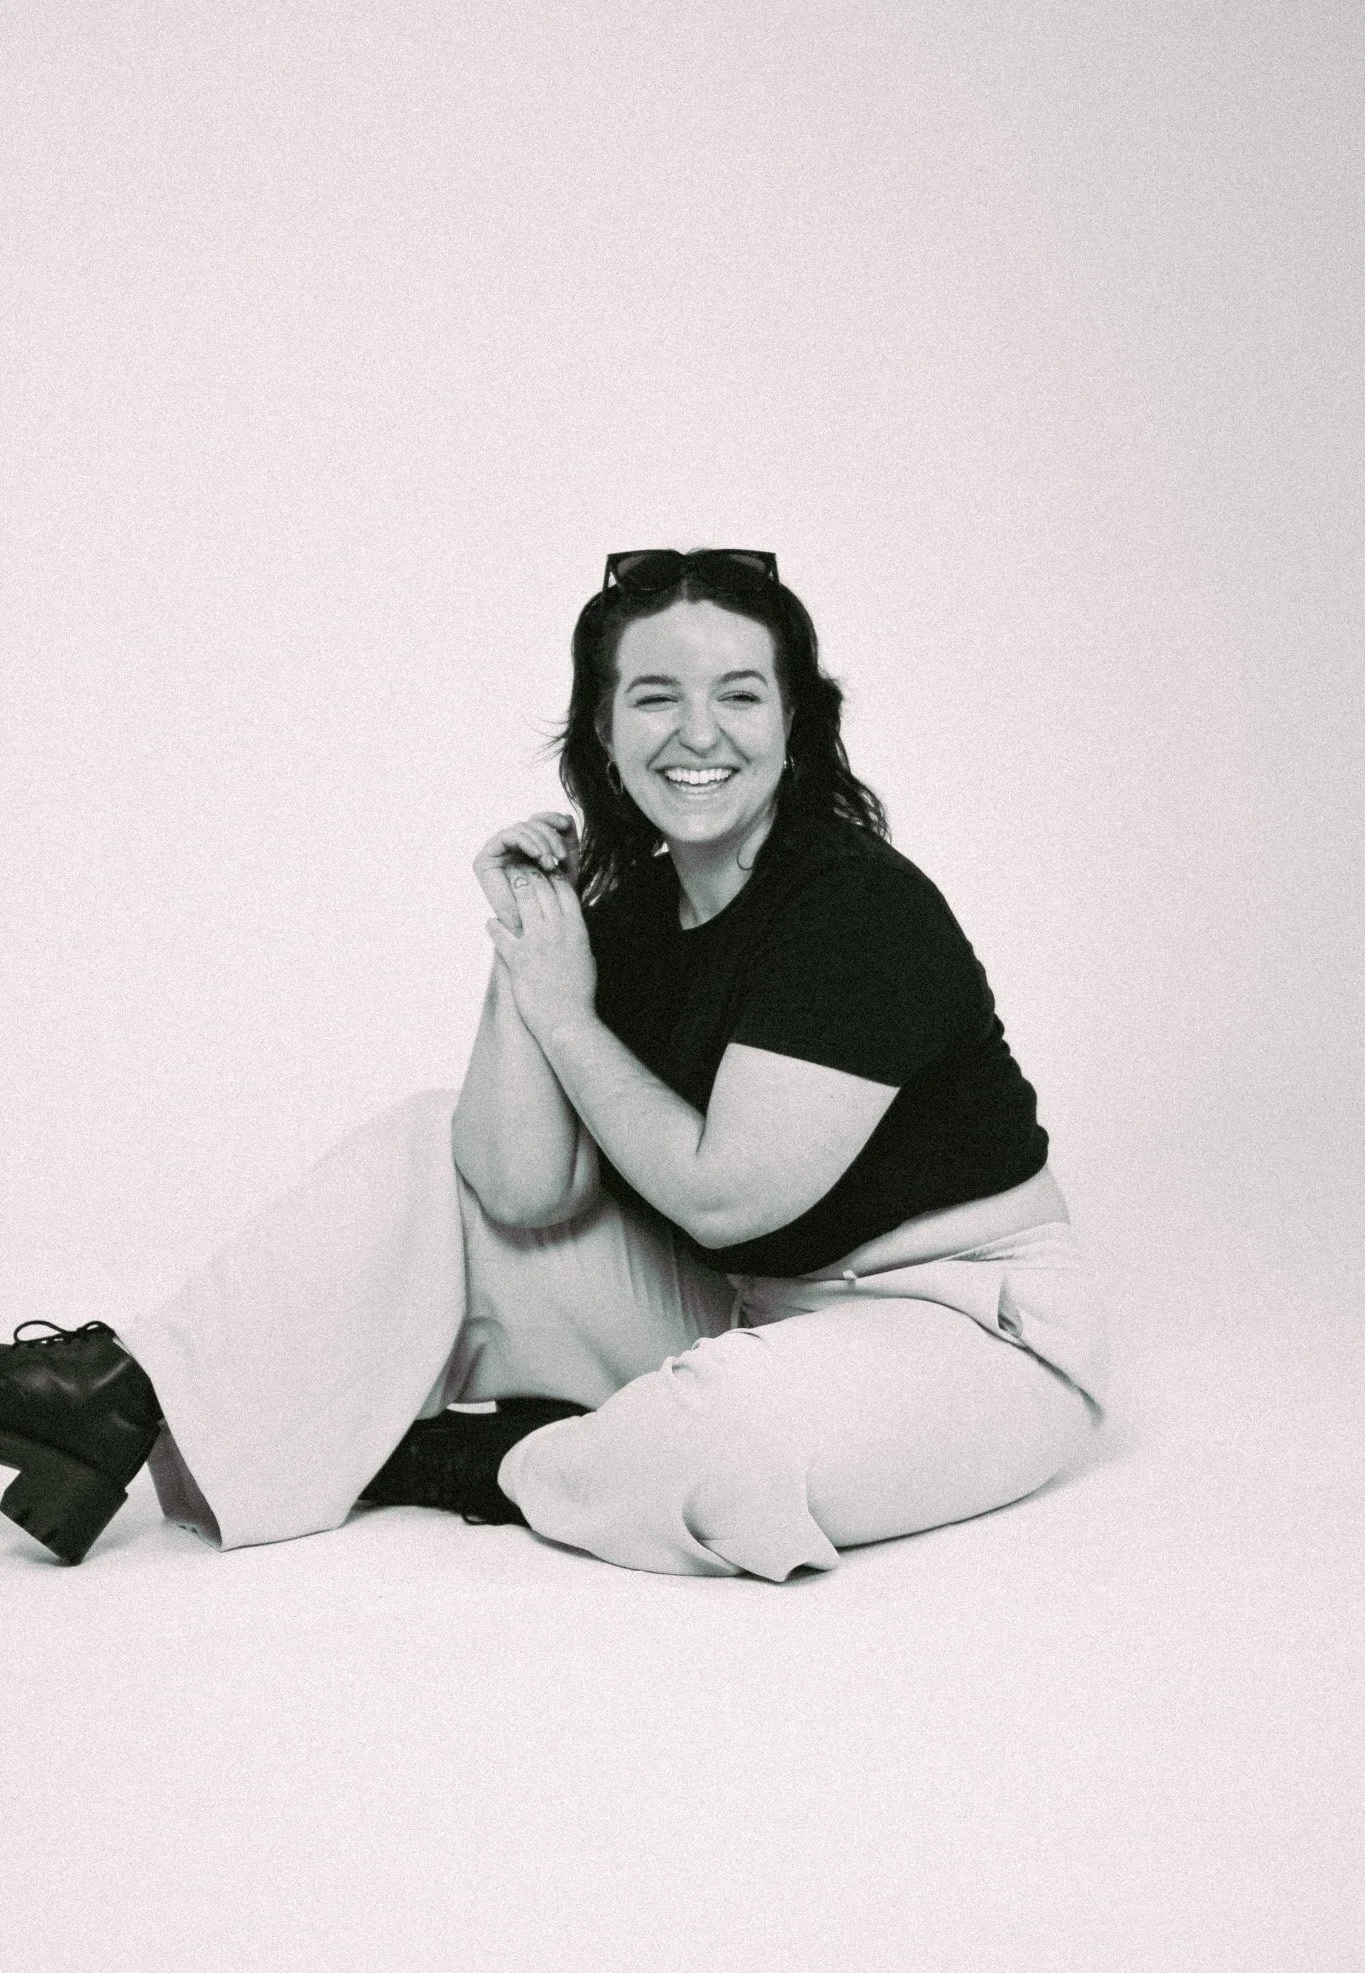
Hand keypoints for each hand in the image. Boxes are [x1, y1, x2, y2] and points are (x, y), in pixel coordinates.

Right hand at [474, 812, 580, 930]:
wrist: (538, 929)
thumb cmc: (552, 901)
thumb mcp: (566, 866)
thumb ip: (567, 842)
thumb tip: (567, 816)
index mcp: (528, 846)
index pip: (539, 821)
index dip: (553, 819)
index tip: (566, 828)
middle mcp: (511, 847)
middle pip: (531, 823)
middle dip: (549, 836)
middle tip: (559, 856)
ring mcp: (497, 852)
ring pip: (521, 828)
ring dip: (539, 841)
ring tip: (549, 862)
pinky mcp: (485, 858)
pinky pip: (507, 836)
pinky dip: (525, 841)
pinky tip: (537, 854)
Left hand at [485, 868, 596, 1042]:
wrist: (568, 1020)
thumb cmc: (579, 993)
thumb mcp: (585, 956)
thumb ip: (576, 936)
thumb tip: (572, 924)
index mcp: (576, 928)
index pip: (563, 889)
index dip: (551, 875)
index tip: (542, 868)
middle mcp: (557, 929)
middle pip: (541, 888)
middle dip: (528, 873)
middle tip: (518, 865)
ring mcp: (536, 942)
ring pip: (522, 900)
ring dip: (512, 888)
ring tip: (504, 880)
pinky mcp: (518, 958)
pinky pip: (501, 934)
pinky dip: (493, 927)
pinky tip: (489, 924)